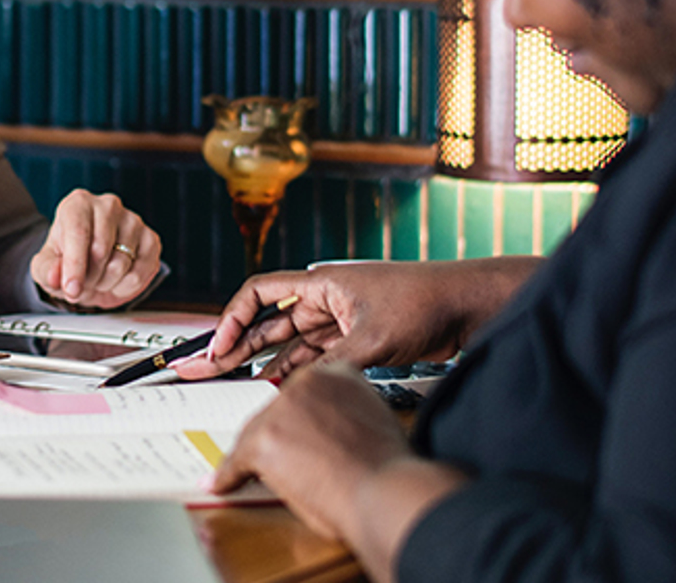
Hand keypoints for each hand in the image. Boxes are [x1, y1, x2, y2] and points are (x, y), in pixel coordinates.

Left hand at [29, 189, 160, 307]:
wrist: (90, 262)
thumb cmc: (67, 258)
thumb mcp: (46, 266)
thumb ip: (46, 270)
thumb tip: (55, 277)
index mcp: (78, 204)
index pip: (79, 233)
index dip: (74, 265)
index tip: (71, 289)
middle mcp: (108, 206)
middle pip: (100, 250)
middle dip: (88, 277)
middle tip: (81, 283)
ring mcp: (133, 220)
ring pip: (120, 265)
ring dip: (105, 283)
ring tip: (97, 278)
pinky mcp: (151, 239)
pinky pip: (140, 274)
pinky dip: (124, 287)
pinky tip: (115, 281)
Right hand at [172, 257, 537, 381]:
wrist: (467, 305)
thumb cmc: (424, 303)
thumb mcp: (374, 338)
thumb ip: (333, 365)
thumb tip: (301, 391)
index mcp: (321, 284)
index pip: (259, 293)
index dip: (232, 319)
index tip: (220, 347)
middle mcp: (325, 299)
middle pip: (268, 321)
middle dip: (236, 344)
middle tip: (208, 368)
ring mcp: (340, 320)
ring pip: (289, 342)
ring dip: (264, 361)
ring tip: (235, 382)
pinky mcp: (356, 338)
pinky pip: (314, 355)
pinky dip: (295, 370)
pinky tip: (278, 385)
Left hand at [209, 363, 466, 578]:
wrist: (386, 490)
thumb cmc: (387, 469)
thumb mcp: (372, 421)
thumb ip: (346, 415)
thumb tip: (325, 433)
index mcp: (337, 373)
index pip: (301, 393)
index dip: (296, 420)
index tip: (295, 435)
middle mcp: (307, 381)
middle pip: (274, 410)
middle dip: (277, 439)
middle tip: (284, 462)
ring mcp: (282, 408)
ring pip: (254, 433)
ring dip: (258, 457)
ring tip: (263, 475)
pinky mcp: (265, 437)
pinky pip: (237, 459)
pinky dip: (230, 475)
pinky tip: (224, 483)